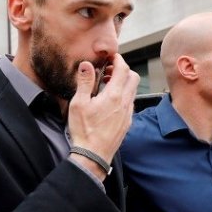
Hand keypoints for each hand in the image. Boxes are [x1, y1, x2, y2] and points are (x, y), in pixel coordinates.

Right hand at [67, 54, 139, 176]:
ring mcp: (127, 113)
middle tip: (109, 70)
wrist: (93, 155)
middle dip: (123, 70)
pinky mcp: (127, 123)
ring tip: (107, 85)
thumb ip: (84, 82)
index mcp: (113, 96)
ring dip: (123, 83)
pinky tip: (110, 102)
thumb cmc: (84, 131)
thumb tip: (86, 65)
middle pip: (133, 77)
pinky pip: (130, 103)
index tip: (111, 56)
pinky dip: (123, 95)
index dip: (118, 59)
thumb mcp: (78, 104)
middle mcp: (124, 103)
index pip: (123, 69)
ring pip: (133, 90)